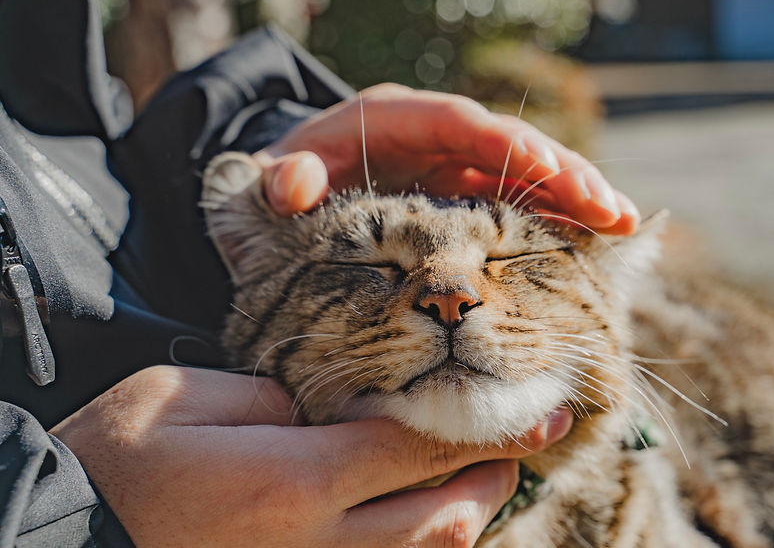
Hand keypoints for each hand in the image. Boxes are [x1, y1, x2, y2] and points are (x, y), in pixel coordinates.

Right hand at [51, 366, 572, 546]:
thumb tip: (345, 407)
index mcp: (296, 480)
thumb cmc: (120, 460)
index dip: (492, 427)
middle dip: (493, 476)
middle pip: (448, 518)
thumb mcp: (192, 399)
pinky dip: (425, 546)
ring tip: (476, 477)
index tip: (546, 413)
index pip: (422, 448)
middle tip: (511, 440)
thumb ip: (283, 398)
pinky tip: (422, 519)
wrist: (69, 538)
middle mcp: (319, 545)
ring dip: (466, 517)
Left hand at [255, 83, 638, 233]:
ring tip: (623, 224)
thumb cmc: (286, 183)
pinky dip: (559, 220)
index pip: (462, 124)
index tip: (548, 170)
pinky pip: (523, 204)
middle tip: (611, 210)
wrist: (295, 191)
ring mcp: (461, 166)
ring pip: (530, 174)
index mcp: (399, 120)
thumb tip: (295, 183)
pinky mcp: (471, 196)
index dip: (507, 144)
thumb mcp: (271, 181)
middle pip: (513, 144)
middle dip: (564, 173)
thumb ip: (278, 181)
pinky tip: (597, 243)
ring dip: (577, 197)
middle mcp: (441, 137)